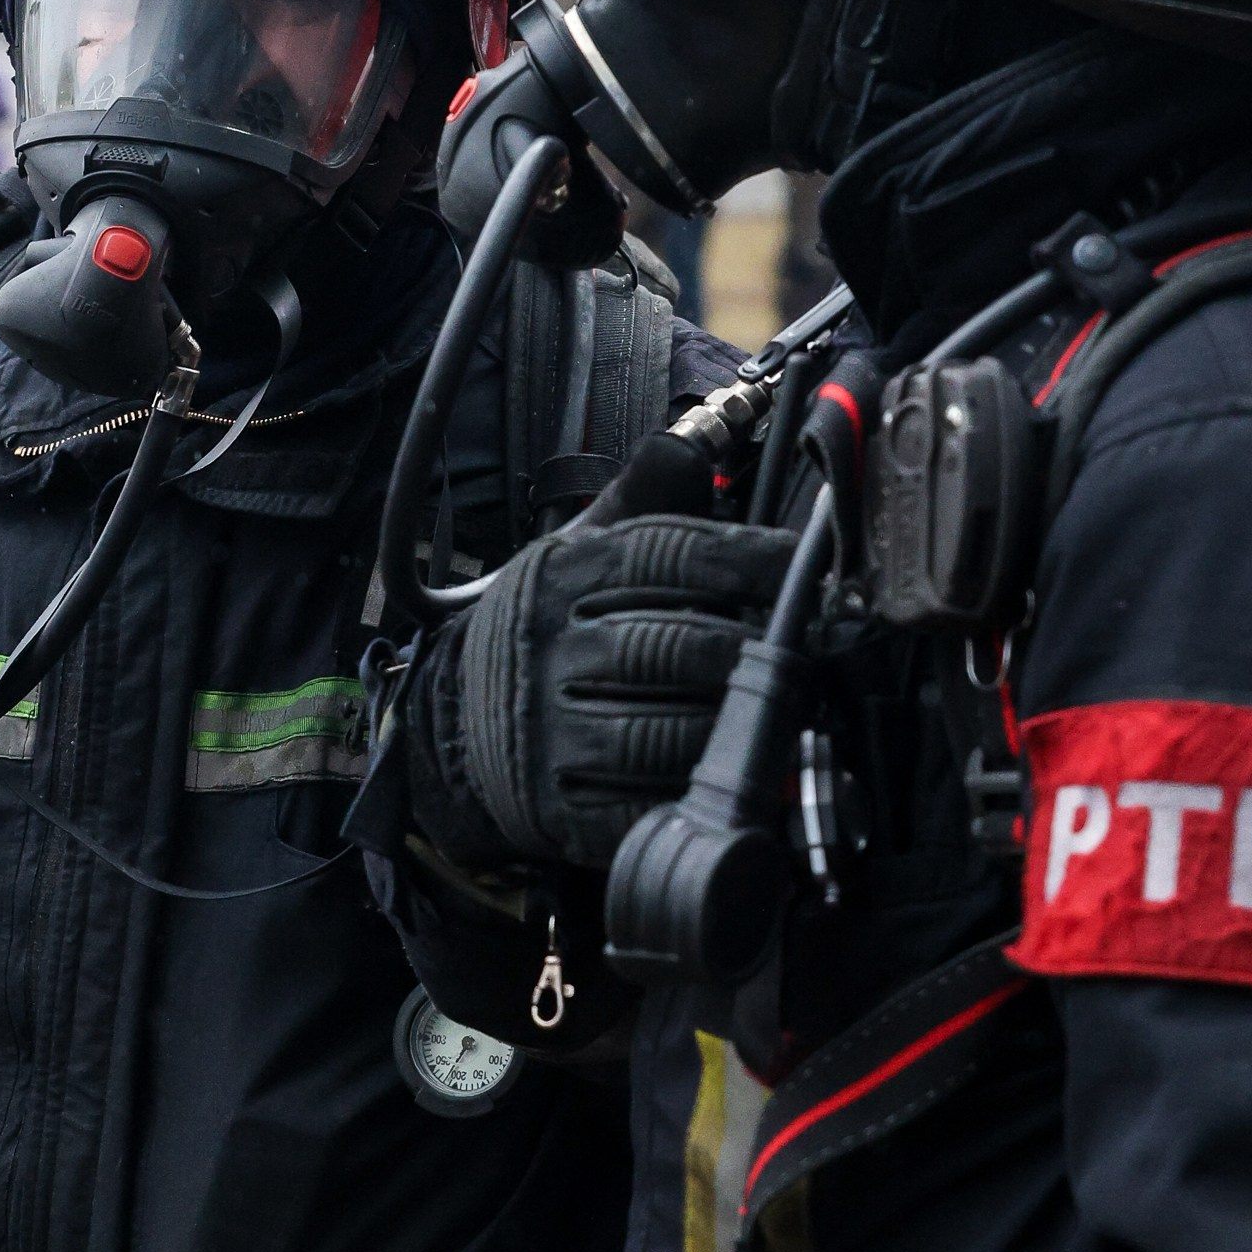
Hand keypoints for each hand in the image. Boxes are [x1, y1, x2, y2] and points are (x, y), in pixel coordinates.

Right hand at [421, 460, 798, 871]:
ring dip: (736, 728)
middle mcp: (550, 651)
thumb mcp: (572, 554)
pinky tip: (718, 776)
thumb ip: (638, 504)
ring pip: (674, 732)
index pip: (671, 555)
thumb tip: (691, 446)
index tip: (800, 570)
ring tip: (768, 717)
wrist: (450, 723)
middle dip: (755, 654)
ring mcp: (550, 733)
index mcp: (561, 579)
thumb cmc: (543, 632)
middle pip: (682, 645)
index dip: (749, 560)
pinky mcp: (558, 805)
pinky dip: (694, 794)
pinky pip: (648, 804)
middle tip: (802, 659)